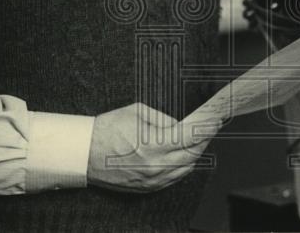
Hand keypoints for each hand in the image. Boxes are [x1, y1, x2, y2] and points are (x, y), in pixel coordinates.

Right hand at [87, 102, 219, 192]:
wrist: (85, 153)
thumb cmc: (108, 129)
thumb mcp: (137, 112)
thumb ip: (163, 118)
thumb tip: (179, 125)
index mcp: (154, 144)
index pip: (190, 137)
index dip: (206, 127)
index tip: (214, 119)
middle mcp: (155, 166)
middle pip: (192, 154)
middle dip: (204, 140)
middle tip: (210, 128)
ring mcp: (152, 180)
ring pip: (185, 168)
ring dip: (195, 154)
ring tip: (200, 140)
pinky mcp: (146, 188)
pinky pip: (174, 179)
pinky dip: (183, 167)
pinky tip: (185, 156)